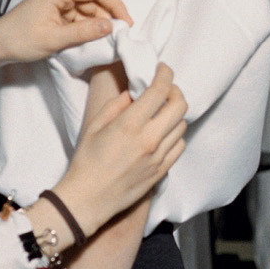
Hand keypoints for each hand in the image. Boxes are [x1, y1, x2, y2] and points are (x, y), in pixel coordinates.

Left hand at [0, 0, 131, 63]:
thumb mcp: (54, 39)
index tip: (127, 23)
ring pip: (89, 8)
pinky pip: (80, 15)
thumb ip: (84, 32)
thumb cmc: (19, 40)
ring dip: (99, 23)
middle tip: (121, 35)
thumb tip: (111, 26)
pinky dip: (88, 26)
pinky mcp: (57, 9)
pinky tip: (94, 39)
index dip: (115, 5)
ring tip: (108, 40)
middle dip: (109, 16)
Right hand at [53, 63, 187, 238]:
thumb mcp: (95, 126)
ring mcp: (159, 156)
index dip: (165, 74)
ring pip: (182, 124)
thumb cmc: (87, 161)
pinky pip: (180, 145)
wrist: (89, 199)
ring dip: (175, 113)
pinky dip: (175, 134)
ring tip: (162, 112)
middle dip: (175, 91)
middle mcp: (149, 139)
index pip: (160, 90)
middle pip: (180, 105)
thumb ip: (117, 105)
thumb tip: (135, 94)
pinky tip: (163, 133)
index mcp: (130, 124)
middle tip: (165, 90)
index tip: (163, 69)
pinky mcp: (163, 170)